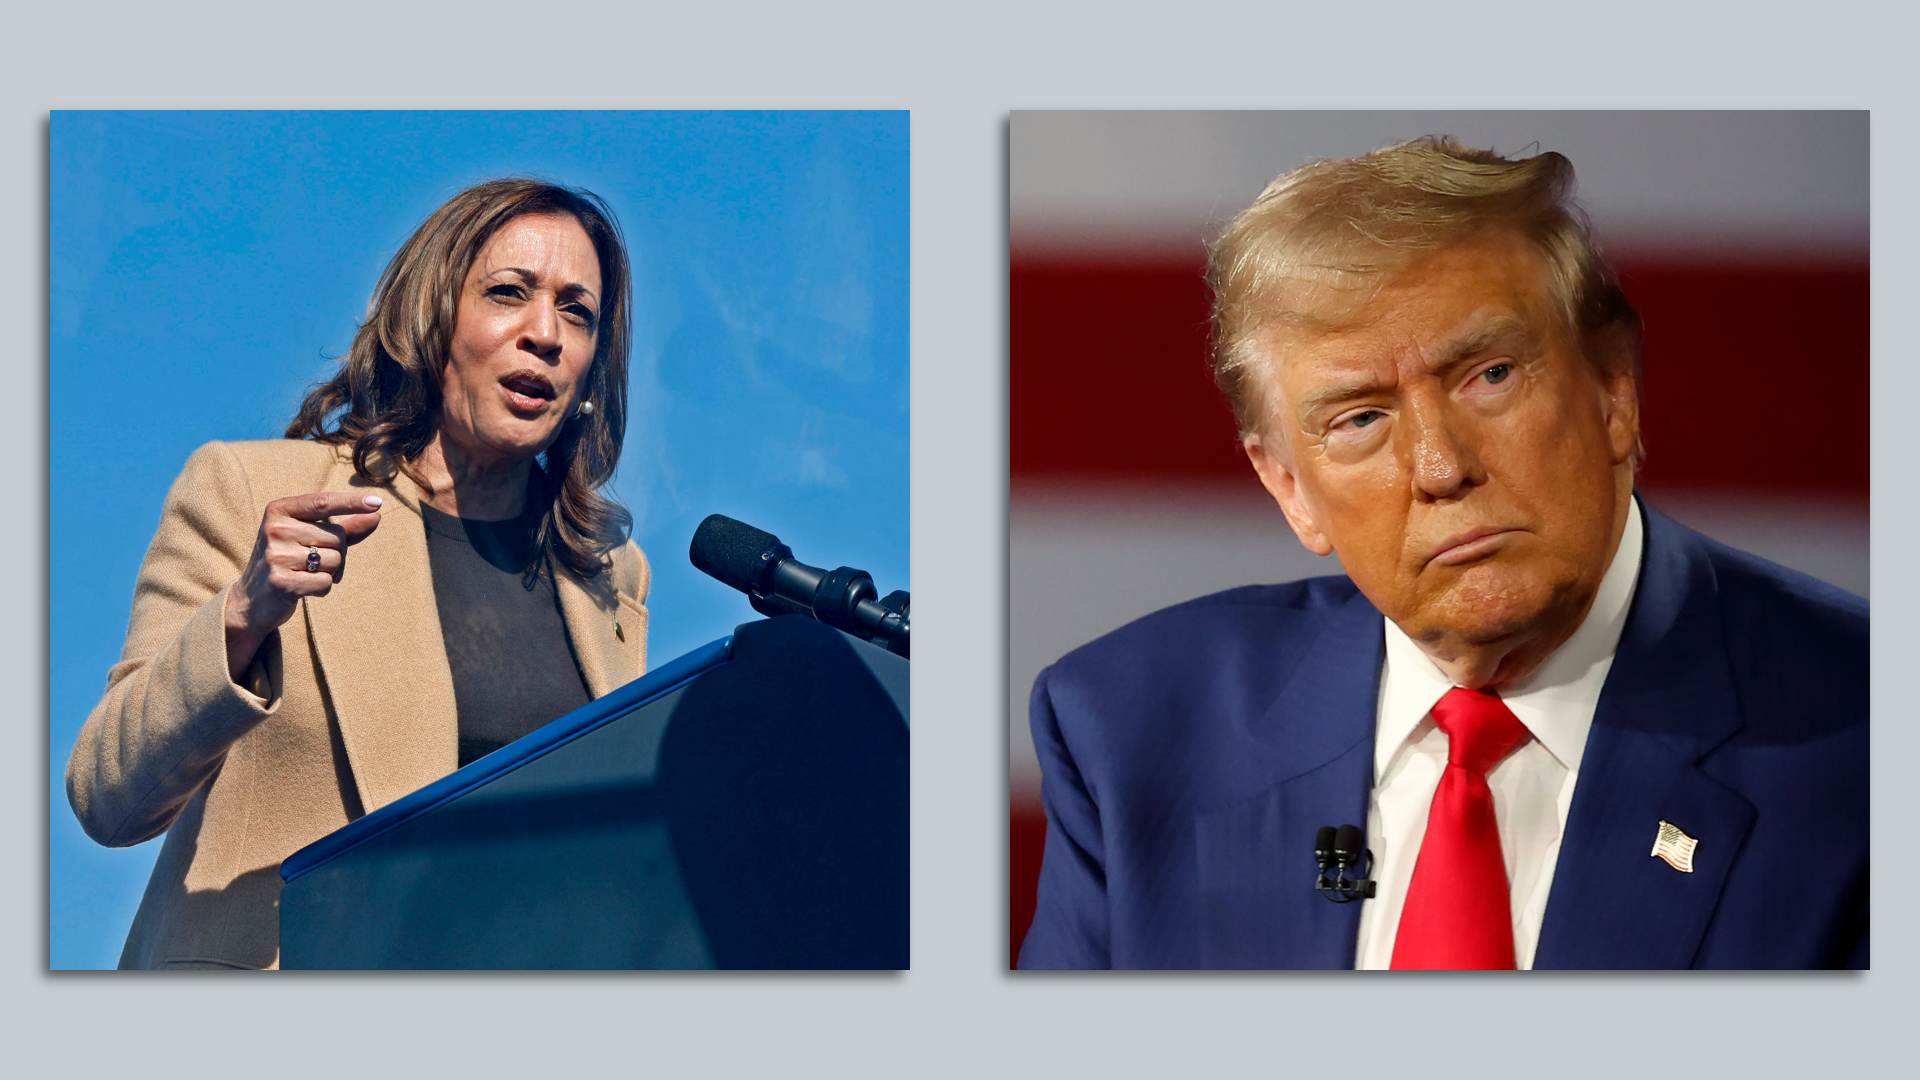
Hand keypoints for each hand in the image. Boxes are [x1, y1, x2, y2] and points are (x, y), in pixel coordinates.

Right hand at [223, 491, 384, 685]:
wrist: (251, 600)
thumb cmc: (287, 562)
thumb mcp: (310, 538)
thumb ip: (344, 527)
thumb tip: (376, 514)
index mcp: (279, 510)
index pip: (323, 502)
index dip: (352, 502)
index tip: (378, 502)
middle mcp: (275, 529)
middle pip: (337, 536)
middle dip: (337, 552)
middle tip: (312, 562)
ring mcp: (276, 555)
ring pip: (335, 560)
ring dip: (330, 572)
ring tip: (304, 574)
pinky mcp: (281, 581)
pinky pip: (326, 582)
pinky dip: (322, 588)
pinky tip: (302, 588)